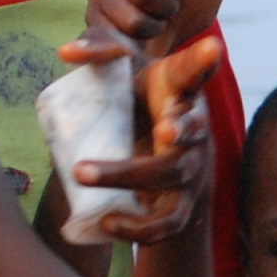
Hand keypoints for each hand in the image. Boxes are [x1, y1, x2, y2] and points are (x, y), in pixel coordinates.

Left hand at [57, 27, 222, 244]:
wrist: (164, 156)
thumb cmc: (142, 102)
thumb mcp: (126, 73)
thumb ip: (99, 53)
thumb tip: (65, 52)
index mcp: (181, 92)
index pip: (193, 73)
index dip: (203, 61)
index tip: (211, 47)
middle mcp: (195, 130)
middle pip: (188, 132)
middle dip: (177, 130)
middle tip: (157, 128)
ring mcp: (190, 170)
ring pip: (171, 175)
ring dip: (126, 175)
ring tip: (81, 172)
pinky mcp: (180, 206)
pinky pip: (167, 224)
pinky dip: (139, 229)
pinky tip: (107, 223)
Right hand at [85, 0, 248, 58]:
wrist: (171, 50)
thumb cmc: (190, 6)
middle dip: (167, 9)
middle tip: (168, 10)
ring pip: (132, 17)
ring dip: (153, 29)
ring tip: (152, 24)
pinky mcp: (90, 22)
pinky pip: (114, 39)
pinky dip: (132, 45)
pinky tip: (132, 40)